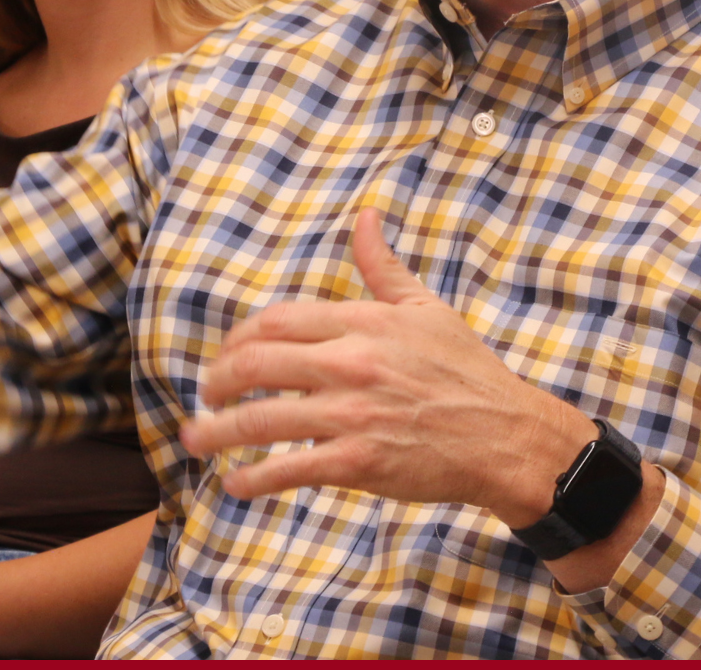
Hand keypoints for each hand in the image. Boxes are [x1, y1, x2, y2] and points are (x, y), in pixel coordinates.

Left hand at [180, 208, 596, 528]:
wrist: (504, 435)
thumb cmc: (465, 369)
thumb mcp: (425, 307)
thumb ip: (382, 265)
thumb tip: (364, 215)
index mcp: (362, 322)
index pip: (276, 321)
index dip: (238, 338)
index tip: (227, 355)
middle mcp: (350, 362)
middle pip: (255, 364)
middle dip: (217, 381)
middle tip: (205, 394)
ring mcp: (351, 415)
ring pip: (261, 420)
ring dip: (217, 431)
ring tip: (195, 439)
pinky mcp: (357, 463)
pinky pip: (288, 469)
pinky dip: (253, 480)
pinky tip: (236, 485)